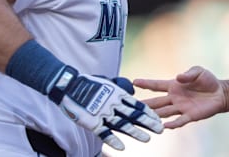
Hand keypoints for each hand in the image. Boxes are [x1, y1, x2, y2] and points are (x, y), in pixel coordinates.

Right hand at [48, 66, 162, 150]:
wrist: (68, 85)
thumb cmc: (88, 83)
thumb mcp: (108, 82)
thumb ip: (121, 87)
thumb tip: (132, 92)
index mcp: (117, 94)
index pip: (137, 105)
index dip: (148, 113)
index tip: (159, 119)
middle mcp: (113, 104)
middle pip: (134, 115)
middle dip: (148, 123)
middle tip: (160, 130)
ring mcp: (103, 113)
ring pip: (122, 124)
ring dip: (135, 132)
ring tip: (147, 139)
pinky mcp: (92, 122)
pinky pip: (104, 132)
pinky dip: (112, 139)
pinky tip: (122, 147)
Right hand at [133, 66, 228, 128]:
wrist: (220, 93)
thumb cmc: (207, 80)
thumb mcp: (198, 71)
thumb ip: (188, 74)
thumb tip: (178, 77)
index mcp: (174, 86)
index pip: (156, 85)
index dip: (145, 83)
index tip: (133, 82)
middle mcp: (174, 98)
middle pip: (156, 102)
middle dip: (144, 104)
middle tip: (131, 106)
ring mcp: (181, 108)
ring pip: (164, 113)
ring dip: (155, 116)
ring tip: (143, 118)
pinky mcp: (190, 115)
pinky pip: (179, 121)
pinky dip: (172, 124)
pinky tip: (163, 127)